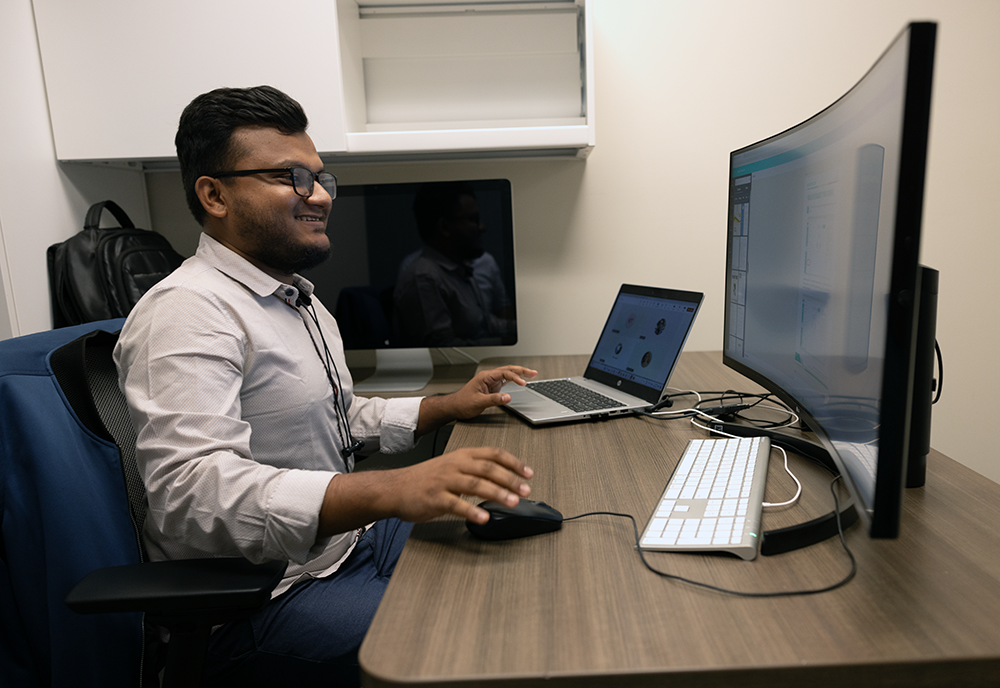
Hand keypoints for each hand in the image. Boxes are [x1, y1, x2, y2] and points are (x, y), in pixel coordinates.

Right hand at [389, 447, 532, 523]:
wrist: (395, 488)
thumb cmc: (425, 479)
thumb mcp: (452, 467)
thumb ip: (475, 471)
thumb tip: (502, 480)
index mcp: (462, 456)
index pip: (493, 454)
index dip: (513, 462)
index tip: (528, 473)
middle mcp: (455, 465)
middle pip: (488, 469)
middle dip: (510, 479)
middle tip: (525, 490)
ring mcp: (445, 481)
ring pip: (475, 485)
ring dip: (497, 494)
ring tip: (512, 502)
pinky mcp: (435, 498)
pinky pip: (456, 504)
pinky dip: (472, 512)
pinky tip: (484, 518)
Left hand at [415, 365, 536, 436]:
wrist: (454, 407)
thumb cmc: (462, 403)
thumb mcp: (478, 402)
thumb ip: (494, 400)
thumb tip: (508, 397)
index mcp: (485, 377)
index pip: (504, 373)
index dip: (515, 377)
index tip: (523, 383)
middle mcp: (488, 377)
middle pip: (508, 370)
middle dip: (522, 370)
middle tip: (534, 373)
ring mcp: (490, 381)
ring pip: (508, 374)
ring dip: (519, 374)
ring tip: (531, 374)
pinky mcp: (492, 387)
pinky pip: (505, 380)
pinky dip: (514, 379)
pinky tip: (521, 380)